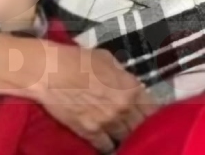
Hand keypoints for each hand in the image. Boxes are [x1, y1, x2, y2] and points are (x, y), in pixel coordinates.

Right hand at [32, 43, 155, 151]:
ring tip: (121, 133)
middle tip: (135, 125)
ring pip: (125, 139)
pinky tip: (107, 141)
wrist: (50, 72)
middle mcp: (123, 108)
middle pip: (141, 127)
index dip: (153, 114)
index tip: (149, 116)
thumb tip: (130, 85)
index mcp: (130, 88)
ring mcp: (107, 123)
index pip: (154, 110)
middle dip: (139, 126)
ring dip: (124, 136)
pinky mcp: (90, 132)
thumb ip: (123, 75)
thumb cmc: (78, 59)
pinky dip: (108, 145)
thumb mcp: (107, 59)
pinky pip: (106, 147)